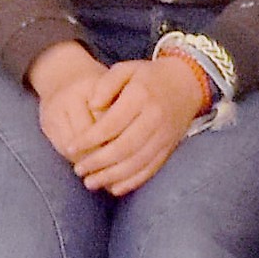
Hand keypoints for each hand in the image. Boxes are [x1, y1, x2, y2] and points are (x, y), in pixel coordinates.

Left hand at [69, 54, 211, 198]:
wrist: (187, 83)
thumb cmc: (149, 76)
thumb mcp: (126, 69)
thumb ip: (106, 83)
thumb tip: (92, 105)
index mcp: (140, 97)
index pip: (111, 123)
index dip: (89, 138)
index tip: (71, 147)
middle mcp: (154, 118)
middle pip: (123, 147)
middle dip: (98, 162)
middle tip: (78, 170)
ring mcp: (164, 135)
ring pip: (136, 162)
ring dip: (112, 176)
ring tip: (90, 183)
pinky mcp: (169, 147)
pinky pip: (151, 169)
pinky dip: (133, 181)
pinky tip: (115, 188)